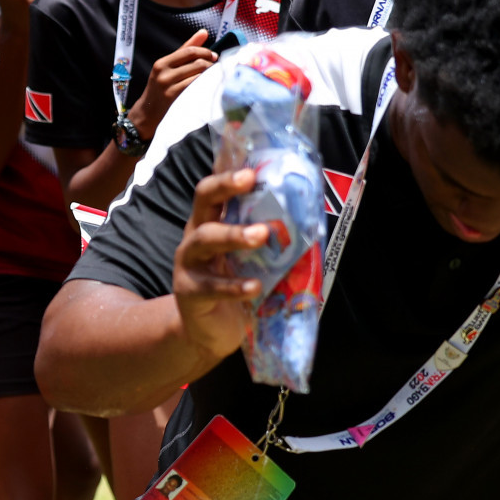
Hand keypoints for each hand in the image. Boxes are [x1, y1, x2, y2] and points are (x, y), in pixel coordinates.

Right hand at [129, 29, 216, 138]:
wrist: (147, 112)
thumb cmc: (160, 88)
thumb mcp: (167, 68)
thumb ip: (185, 50)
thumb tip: (203, 32)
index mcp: (162, 63)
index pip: (189, 51)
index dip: (205, 52)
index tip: (214, 56)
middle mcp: (163, 73)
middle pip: (196, 62)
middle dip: (210, 64)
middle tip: (216, 68)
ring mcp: (168, 85)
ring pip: (198, 74)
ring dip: (210, 74)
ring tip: (213, 76)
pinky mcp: (174, 97)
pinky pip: (196, 86)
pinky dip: (205, 84)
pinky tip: (208, 86)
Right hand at [171, 167, 265, 362]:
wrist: (209, 333)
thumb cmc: (235, 286)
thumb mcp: (251, 259)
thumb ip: (267, 239)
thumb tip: (310, 218)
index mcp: (212, 221)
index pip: (218, 188)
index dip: (230, 173)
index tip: (253, 166)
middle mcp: (196, 235)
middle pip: (203, 199)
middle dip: (225, 186)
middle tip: (250, 182)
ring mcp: (189, 263)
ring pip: (204, 238)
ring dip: (234, 234)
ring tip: (261, 235)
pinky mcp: (189, 292)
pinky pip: (210, 286)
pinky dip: (234, 285)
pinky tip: (255, 286)